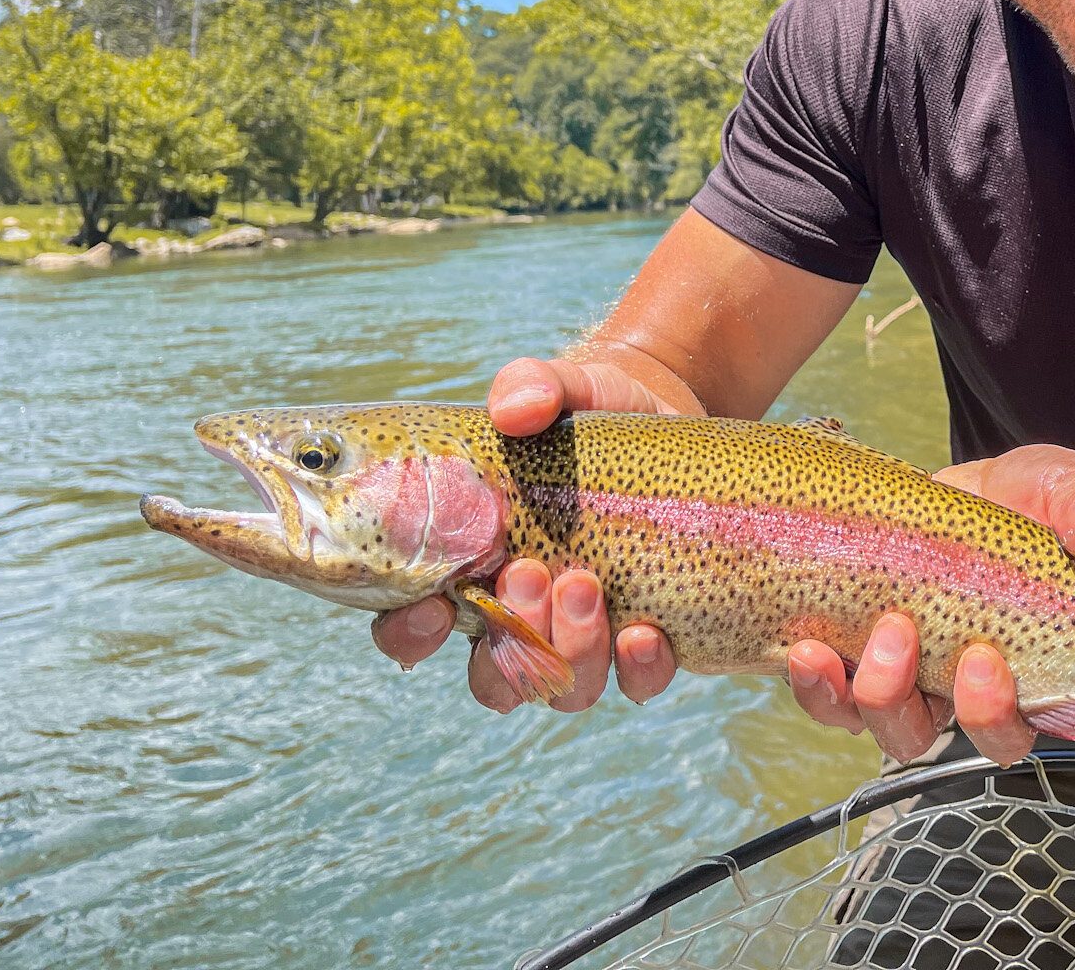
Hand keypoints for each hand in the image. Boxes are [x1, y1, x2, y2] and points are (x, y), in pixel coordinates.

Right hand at [369, 356, 681, 709]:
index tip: (431, 604)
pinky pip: (637, 683)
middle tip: (531, 571)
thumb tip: (514, 409)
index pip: (412, 624)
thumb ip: (529, 386)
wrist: (664, 418)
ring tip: (587, 584)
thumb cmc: (587, 410)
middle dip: (508, 636)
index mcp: (470, 565)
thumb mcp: (560, 388)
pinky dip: (639, 670)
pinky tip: (646, 634)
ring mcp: (585, 631)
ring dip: (571, 652)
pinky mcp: (646, 634)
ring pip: (562, 688)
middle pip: (492, 673)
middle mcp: (522, 612)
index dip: (410, 631)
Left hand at [785, 444, 1074, 767]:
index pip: (1019, 728)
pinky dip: (816, 682)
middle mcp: (965, 690)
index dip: (998, 718)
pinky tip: (808, 648)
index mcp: (1029, 671)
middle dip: (924, 703)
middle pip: (946, 738)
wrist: (961, 486)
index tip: (985, 663)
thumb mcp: (1062, 488)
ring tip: (876, 631)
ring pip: (888, 726)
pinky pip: (831, 696)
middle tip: (914, 635)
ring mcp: (909, 676)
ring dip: (873, 695)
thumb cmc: (1028, 500)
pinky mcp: (858, 653)